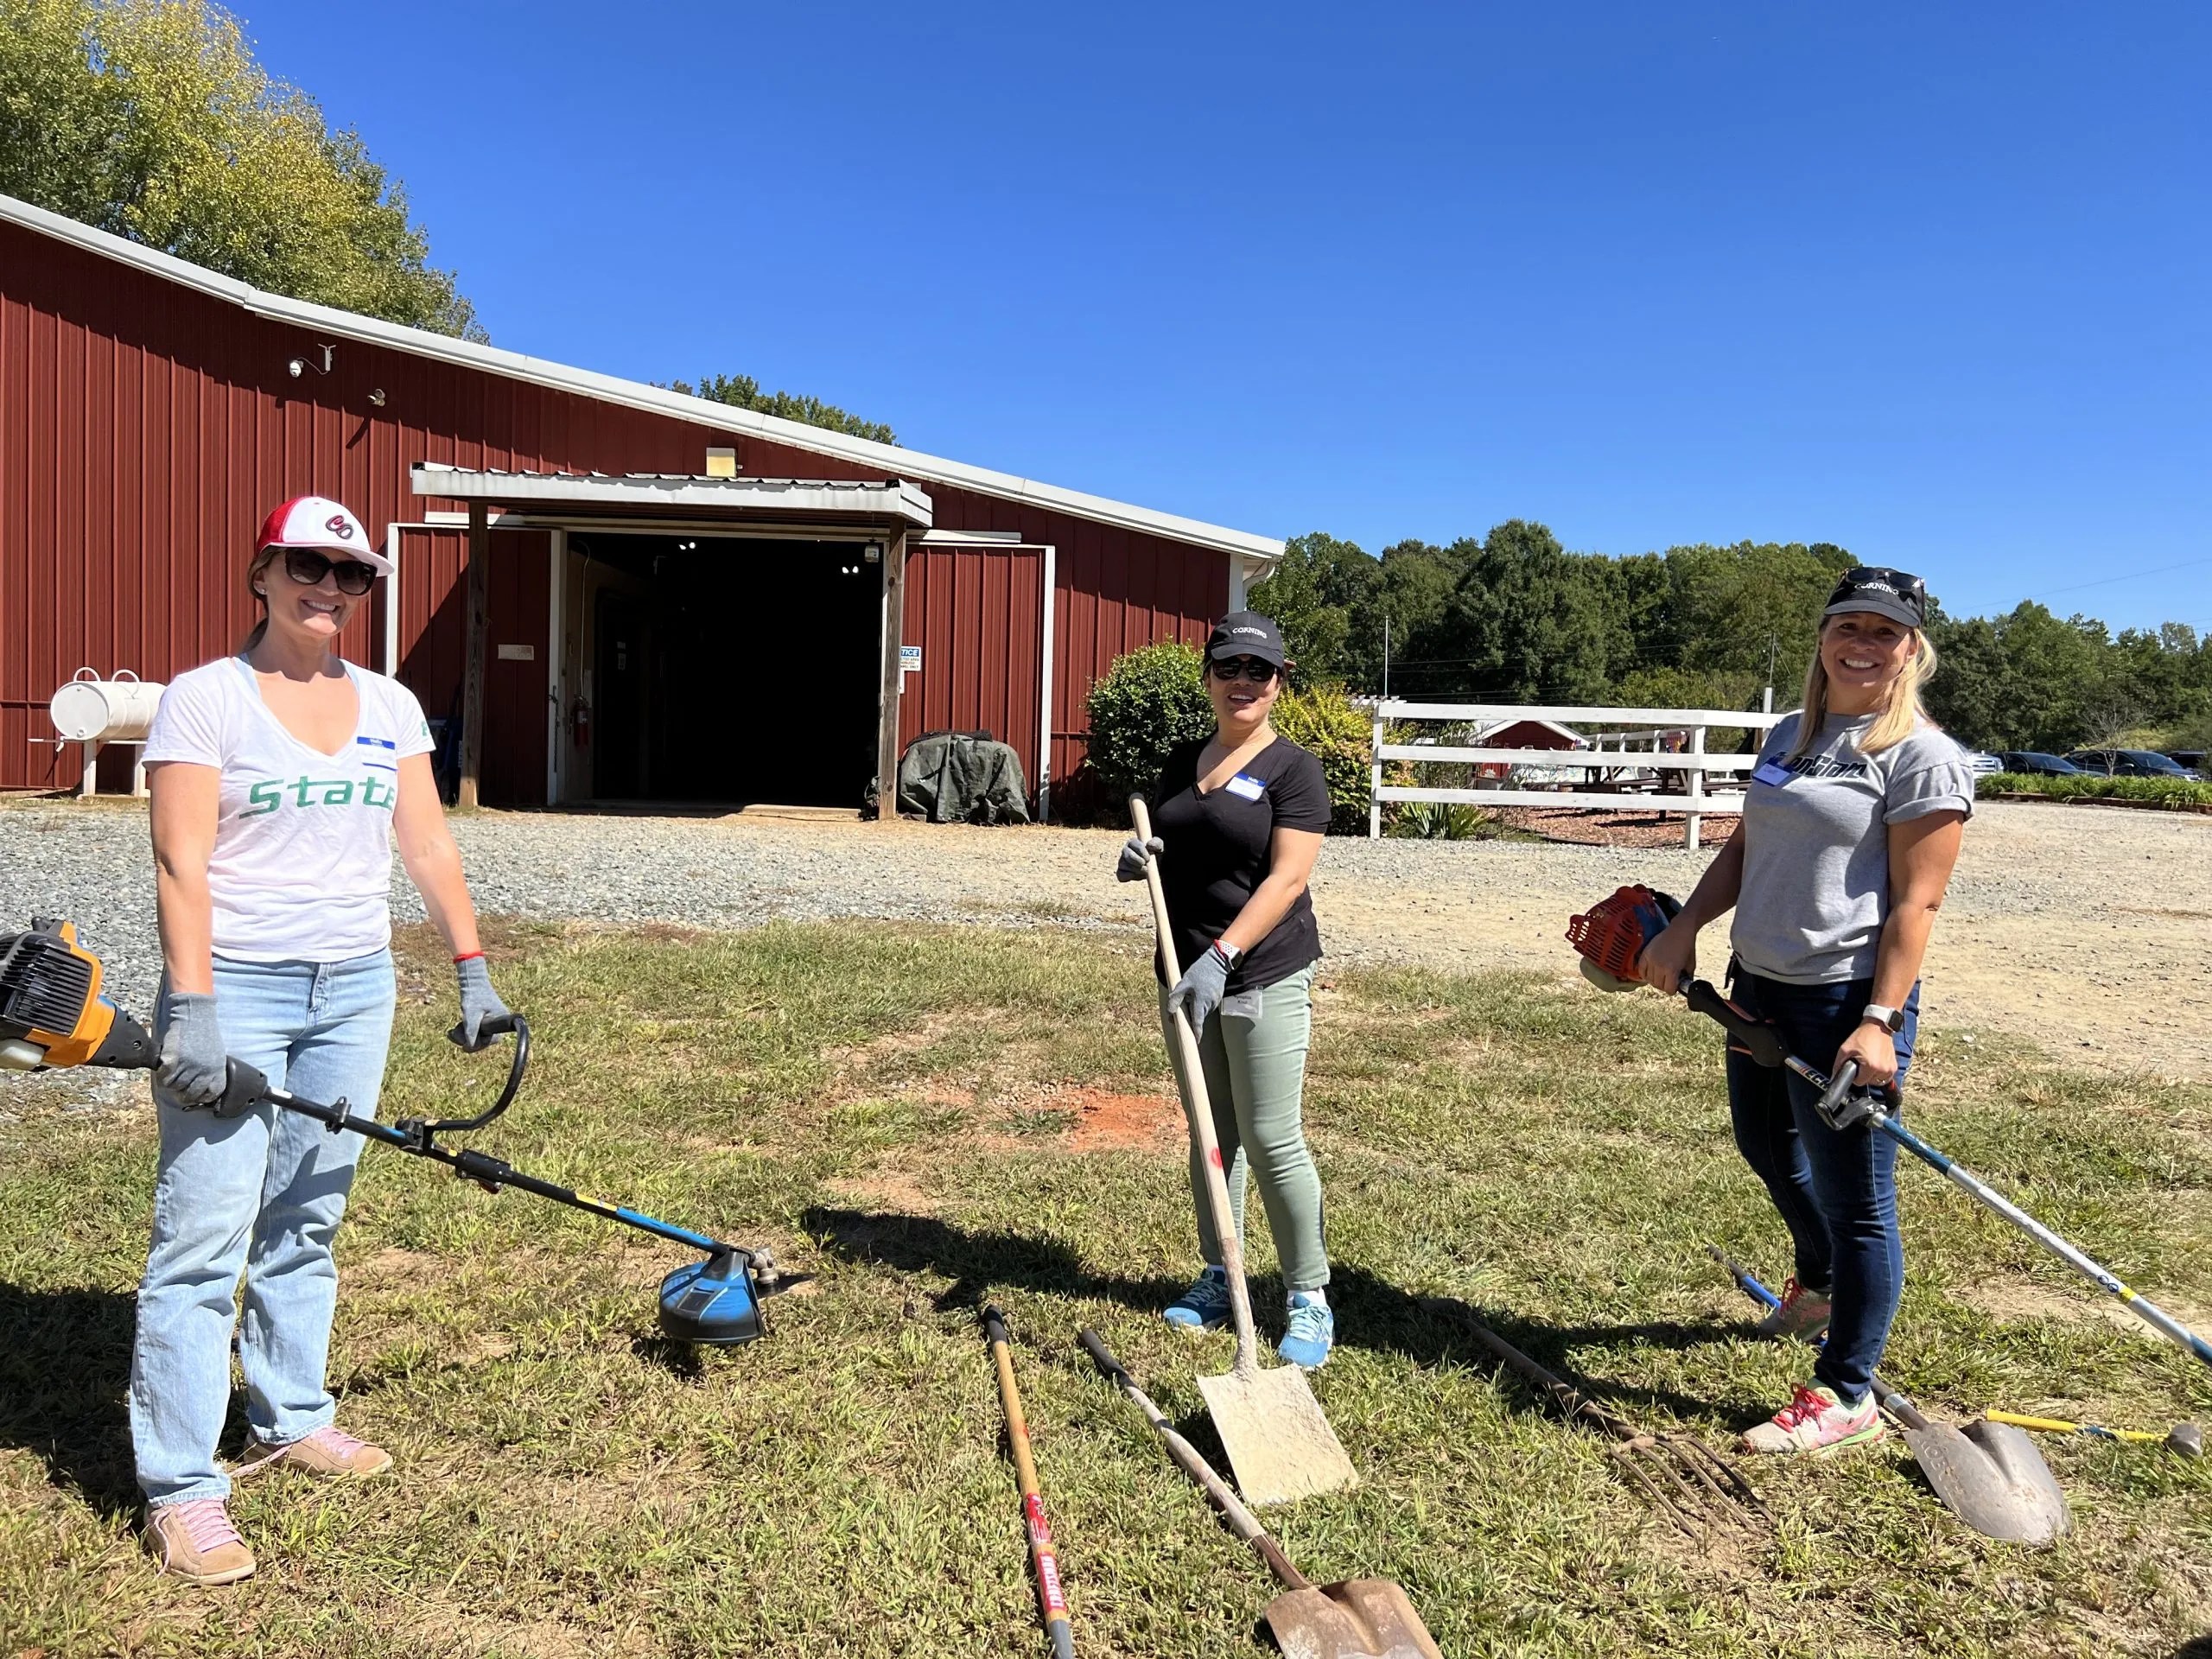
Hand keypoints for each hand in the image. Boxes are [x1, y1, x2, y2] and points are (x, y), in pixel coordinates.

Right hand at [154, 991, 227, 1106]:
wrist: (195, 1014)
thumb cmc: (205, 1033)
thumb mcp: (216, 1054)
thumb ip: (211, 1071)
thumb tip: (203, 1089)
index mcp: (217, 1069)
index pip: (212, 1093)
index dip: (202, 1098)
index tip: (195, 1096)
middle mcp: (204, 1070)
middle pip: (190, 1095)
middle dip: (182, 1094)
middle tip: (177, 1088)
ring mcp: (188, 1066)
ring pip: (174, 1087)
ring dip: (171, 1083)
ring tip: (171, 1073)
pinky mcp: (172, 1060)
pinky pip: (163, 1078)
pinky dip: (162, 1075)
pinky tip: (165, 1067)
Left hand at [451, 956, 511, 1051]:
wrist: (473, 982)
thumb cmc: (474, 996)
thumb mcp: (471, 1014)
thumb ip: (471, 1031)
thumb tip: (469, 1048)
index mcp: (500, 1025)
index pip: (485, 1043)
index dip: (472, 1043)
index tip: (461, 1043)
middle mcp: (498, 1027)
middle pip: (479, 1043)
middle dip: (464, 1039)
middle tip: (452, 1033)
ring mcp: (491, 1026)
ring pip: (474, 1039)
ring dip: (461, 1036)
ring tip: (452, 1030)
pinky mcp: (484, 1023)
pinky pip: (473, 1034)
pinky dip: (463, 1032)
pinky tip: (454, 1030)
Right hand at [1116, 833, 1162, 881]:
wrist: (1154, 867)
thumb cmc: (1155, 854)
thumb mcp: (1159, 847)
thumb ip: (1156, 843)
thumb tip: (1149, 845)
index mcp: (1133, 842)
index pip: (1134, 844)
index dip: (1142, 852)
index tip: (1148, 859)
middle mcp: (1125, 851)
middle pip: (1128, 855)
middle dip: (1138, 861)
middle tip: (1145, 865)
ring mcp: (1122, 862)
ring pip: (1124, 865)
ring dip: (1136, 870)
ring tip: (1144, 870)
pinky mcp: (1121, 872)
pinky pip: (1120, 875)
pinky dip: (1128, 876)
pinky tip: (1135, 875)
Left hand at [1167, 946, 1230, 1031]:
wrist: (1217, 962)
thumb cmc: (1199, 972)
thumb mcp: (1183, 983)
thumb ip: (1176, 998)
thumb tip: (1170, 1013)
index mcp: (1200, 1001)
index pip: (1198, 1022)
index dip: (1196, 1033)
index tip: (1195, 1042)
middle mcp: (1209, 1004)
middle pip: (1198, 1017)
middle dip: (1190, 1018)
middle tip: (1182, 1010)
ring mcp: (1215, 1001)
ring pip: (1202, 1011)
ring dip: (1195, 1008)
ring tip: (1191, 995)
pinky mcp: (1217, 998)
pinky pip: (1206, 1005)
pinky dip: (1200, 1003)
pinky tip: (1198, 993)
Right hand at [1636, 917, 1697, 995]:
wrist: (1680, 929)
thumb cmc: (1687, 945)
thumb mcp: (1691, 964)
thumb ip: (1686, 976)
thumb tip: (1683, 985)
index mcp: (1671, 969)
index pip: (1668, 989)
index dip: (1672, 990)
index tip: (1674, 988)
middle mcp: (1659, 966)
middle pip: (1658, 985)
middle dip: (1664, 986)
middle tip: (1668, 982)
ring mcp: (1651, 959)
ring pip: (1649, 979)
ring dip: (1655, 980)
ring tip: (1660, 976)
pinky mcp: (1645, 954)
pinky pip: (1641, 970)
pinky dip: (1645, 974)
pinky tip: (1651, 973)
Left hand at [1834, 1020, 1898, 1088]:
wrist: (1878, 1027)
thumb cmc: (1862, 1036)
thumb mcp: (1845, 1049)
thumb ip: (1838, 1065)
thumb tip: (1834, 1077)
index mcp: (1871, 1066)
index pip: (1859, 1082)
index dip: (1855, 1075)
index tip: (1856, 1066)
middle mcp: (1883, 1070)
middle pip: (1868, 1082)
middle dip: (1863, 1074)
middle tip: (1862, 1061)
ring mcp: (1890, 1069)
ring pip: (1876, 1081)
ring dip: (1871, 1074)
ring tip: (1869, 1061)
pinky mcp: (1894, 1067)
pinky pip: (1884, 1077)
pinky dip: (1879, 1072)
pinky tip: (1876, 1063)